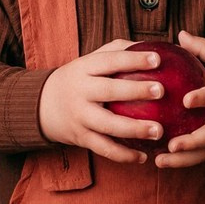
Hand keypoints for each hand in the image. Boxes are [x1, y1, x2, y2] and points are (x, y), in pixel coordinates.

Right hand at [38, 40, 168, 162]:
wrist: (43, 105)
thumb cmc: (81, 79)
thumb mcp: (91, 60)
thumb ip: (119, 51)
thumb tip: (158, 46)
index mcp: (85, 68)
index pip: (110, 61)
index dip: (133, 59)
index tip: (157, 59)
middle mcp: (81, 91)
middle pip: (108, 91)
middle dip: (135, 90)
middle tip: (161, 91)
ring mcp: (80, 116)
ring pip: (107, 125)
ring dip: (133, 129)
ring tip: (158, 131)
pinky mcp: (81, 138)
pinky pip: (104, 148)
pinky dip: (124, 155)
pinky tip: (143, 156)